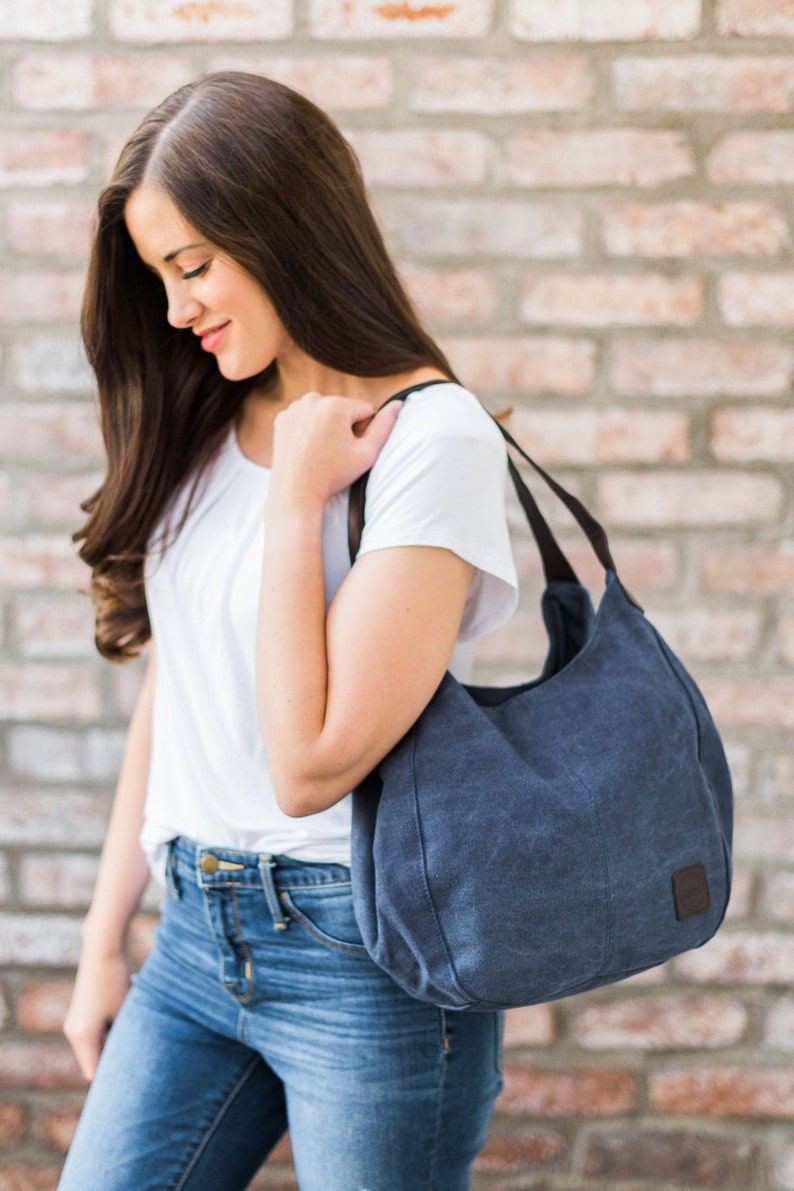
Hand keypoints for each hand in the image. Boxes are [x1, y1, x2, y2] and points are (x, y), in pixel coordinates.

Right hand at [63, 948, 130, 1080]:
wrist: (102, 951)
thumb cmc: (116, 981)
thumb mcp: (124, 1012)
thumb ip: (124, 1037)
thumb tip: (130, 1057)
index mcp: (83, 1037)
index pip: (94, 1072)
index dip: (111, 1078)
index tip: (132, 1081)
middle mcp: (73, 1033)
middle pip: (92, 1061)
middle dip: (111, 1062)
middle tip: (135, 1067)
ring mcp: (74, 1024)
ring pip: (93, 1048)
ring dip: (110, 1046)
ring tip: (132, 1040)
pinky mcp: (78, 1015)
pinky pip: (92, 1035)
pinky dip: (106, 1035)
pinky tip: (123, 1024)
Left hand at [269, 392, 400, 508]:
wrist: (295, 494)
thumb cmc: (333, 476)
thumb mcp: (367, 454)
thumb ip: (385, 426)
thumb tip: (398, 404)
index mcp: (335, 405)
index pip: (365, 410)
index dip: (364, 432)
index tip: (350, 450)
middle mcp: (312, 399)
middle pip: (344, 409)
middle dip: (345, 428)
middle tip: (335, 454)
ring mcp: (294, 408)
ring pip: (325, 412)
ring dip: (328, 427)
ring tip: (321, 452)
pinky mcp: (282, 418)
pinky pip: (307, 418)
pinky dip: (310, 430)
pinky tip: (308, 449)